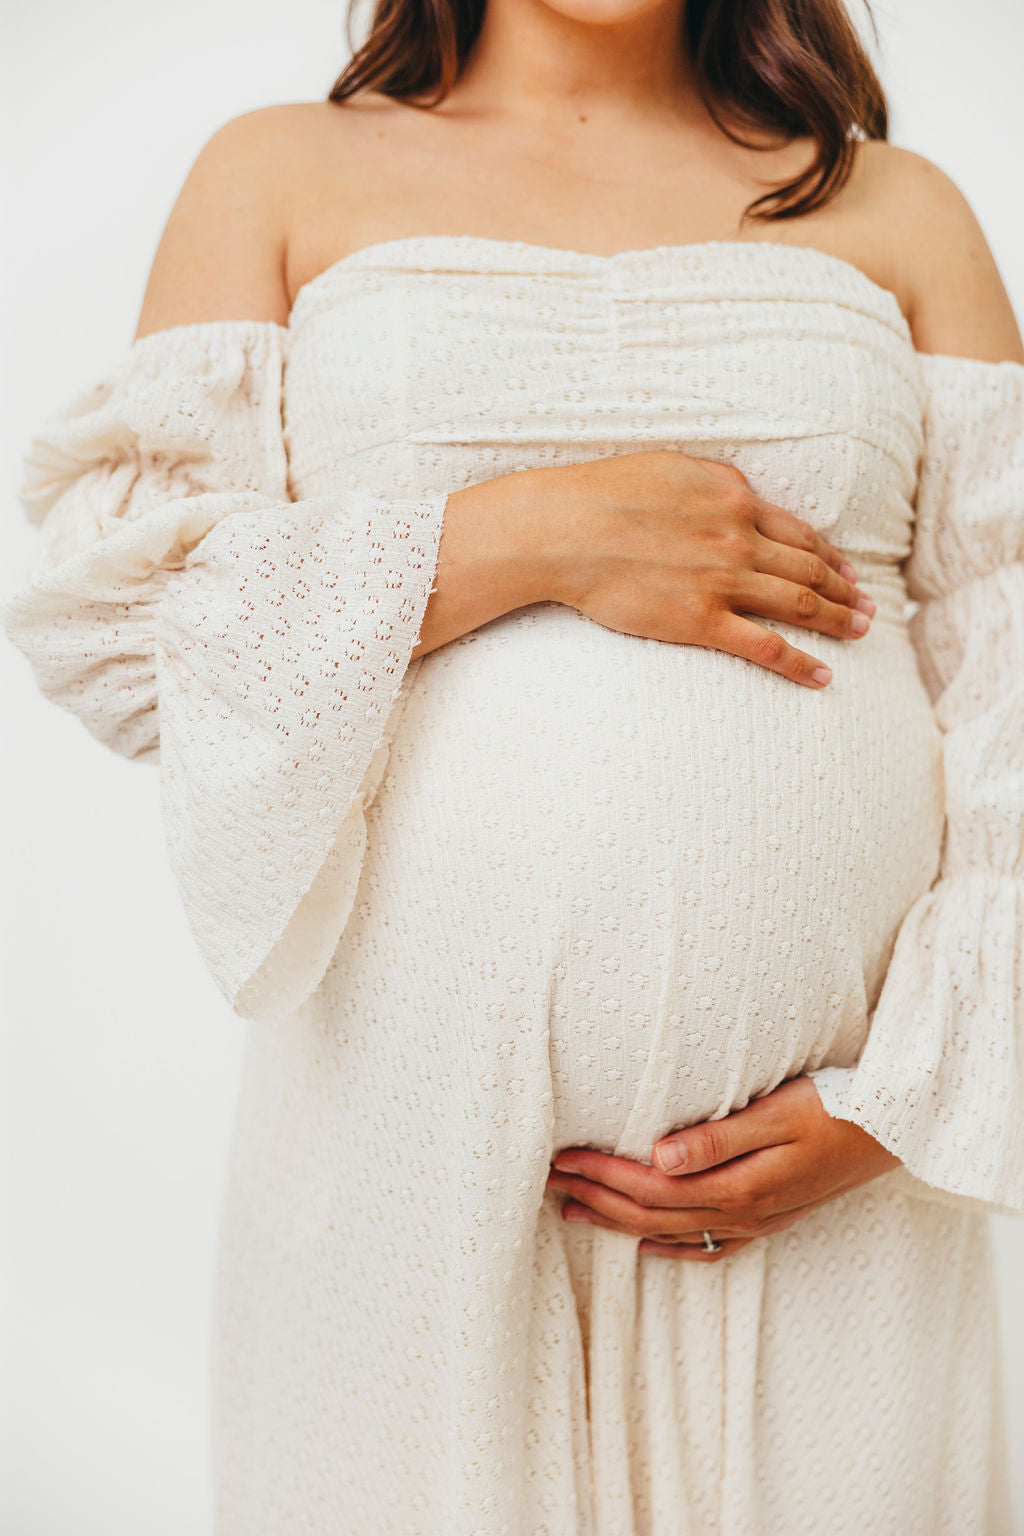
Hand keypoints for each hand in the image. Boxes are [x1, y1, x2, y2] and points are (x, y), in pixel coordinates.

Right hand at [414, 452, 874, 684]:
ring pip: (798, 603)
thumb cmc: (602, 493)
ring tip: (859, 632)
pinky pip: (765, 646)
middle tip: (868, 609)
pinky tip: (822, 675)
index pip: (797, 532)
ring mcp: (722, 581)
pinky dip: (799, 662)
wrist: (563, 529)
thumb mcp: (669, 466)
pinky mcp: (699, 620)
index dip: (829, 554)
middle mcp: (738, 538)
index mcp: (732, 498)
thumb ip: (711, 481)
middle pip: (808, 568)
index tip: (848, 571)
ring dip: (836, 620)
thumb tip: (737, 493)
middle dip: (845, 590)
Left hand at [545, 1076, 900, 1259]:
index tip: (562, 1157)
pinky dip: (669, 1248)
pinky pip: (706, 1247)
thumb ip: (716, 1137)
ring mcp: (755, 1224)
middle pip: (650, 1213)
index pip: (649, 1187)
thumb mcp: (779, 1113)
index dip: (601, 1174)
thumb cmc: (838, 1108)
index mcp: (738, 1187)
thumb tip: (654, 1157)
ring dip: (617, 1221)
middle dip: (595, 1197)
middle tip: (547, 1181)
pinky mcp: (768, 1221)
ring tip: (572, 1209)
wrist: (897, 1130)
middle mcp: (741, 1214)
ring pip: (669, 1232)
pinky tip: (645, 1245)